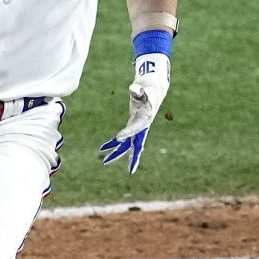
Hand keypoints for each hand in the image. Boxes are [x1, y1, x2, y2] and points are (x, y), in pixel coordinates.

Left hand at [99, 54, 169, 173]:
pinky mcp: (132, 125)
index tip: (118, 137)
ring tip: (105, 161)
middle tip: (129, 170)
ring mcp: (137, 128)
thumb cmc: (149, 89)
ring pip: (127, 144)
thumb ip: (139, 90)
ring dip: (117, 152)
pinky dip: (113, 142)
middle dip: (131, 157)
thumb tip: (133, 88)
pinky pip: (123, 137)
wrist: (154, 90)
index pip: (136, 128)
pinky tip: (103, 147)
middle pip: (136, 144)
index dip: (128, 133)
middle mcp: (142, 127)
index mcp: (146, 119)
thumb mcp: (145, 89)